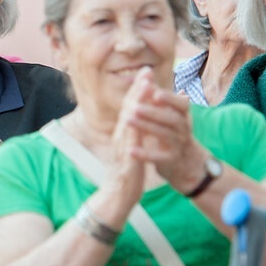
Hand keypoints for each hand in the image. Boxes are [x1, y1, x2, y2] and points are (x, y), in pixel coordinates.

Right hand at [106, 69, 148, 200]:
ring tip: (145, 89)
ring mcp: (122, 147)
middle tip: (146, 71)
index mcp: (125, 132)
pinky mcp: (127, 160)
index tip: (147, 72)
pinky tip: (142, 119)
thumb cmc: (129, 171)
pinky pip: (130, 142)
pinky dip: (135, 129)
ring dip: (136, 103)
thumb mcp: (134, 148)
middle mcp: (121, 136)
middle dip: (138, 88)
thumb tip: (144, 116)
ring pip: (128, 121)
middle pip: (128, 108)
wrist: (118, 194)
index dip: (139, 88)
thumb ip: (138, 132)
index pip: (131, 106)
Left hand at [120, 68, 207, 191]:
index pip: (182, 105)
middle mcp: (183, 129)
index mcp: (182, 115)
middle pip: (171, 119)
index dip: (170, 99)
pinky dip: (144, 154)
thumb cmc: (173, 131)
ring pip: (164, 135)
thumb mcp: (169, 113)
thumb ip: (158, 95)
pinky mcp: (171, 160)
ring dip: (145, 126)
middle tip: (134, 106)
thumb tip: (146, 73)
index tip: (155, 93)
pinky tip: (131, 150)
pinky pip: (158, 158)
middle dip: (152, 112)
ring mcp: (178, 145)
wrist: (187, 163)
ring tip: (127, 119)